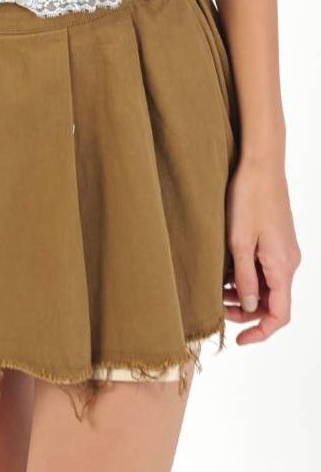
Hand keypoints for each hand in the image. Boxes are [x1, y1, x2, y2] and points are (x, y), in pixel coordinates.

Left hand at [223, 153, 300, 344]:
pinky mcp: (277, 241)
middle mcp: (289, 262)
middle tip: (218, 309)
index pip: (280, 315)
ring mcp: (284, 251)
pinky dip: (247, 277)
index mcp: (283, 267)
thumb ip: (245, 278)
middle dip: (247, 313)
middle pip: (273, 303)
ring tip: (217, 292)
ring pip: (268, 286)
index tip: (238, 340)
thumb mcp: (240, 243)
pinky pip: (266, 269)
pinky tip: (225, 272)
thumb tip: (248, 308)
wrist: (261, 165)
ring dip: (245, 294)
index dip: (260, 332)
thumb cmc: (249, 200)